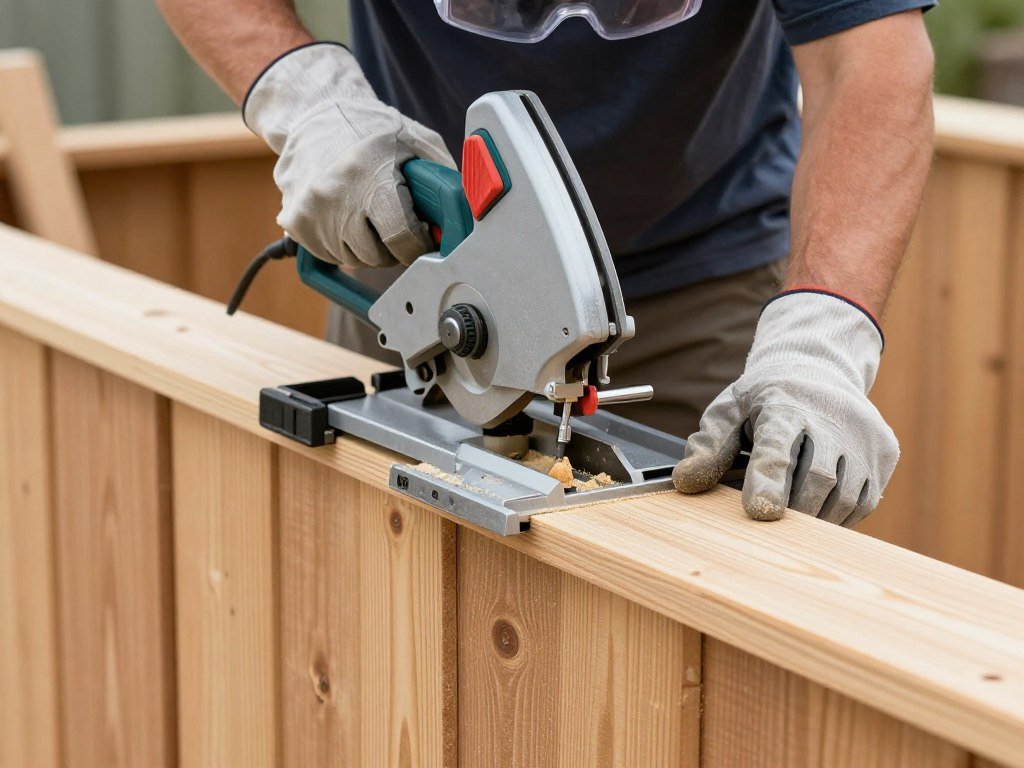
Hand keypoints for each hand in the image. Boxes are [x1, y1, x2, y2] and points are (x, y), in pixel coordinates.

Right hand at [244, 43, 454, 266]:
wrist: (313, 113)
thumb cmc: (371, 127)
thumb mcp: (417, 140)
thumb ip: (443, 180)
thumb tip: (462, 220)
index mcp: (370, 174)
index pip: (401, 237)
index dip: (418, 244)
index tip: (422, 237)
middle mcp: (336, 196)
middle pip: (378, 256)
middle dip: (394, 246)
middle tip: (395, 221)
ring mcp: (311, 213)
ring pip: (354, 260)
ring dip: (368, 247)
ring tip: (369, 213)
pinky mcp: (295, 223)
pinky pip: (331, 255)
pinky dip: (344, 244)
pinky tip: (346, 215)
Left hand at [672, 290, 898, 526]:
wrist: (820, 366)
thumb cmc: (767, 395)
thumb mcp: (730, 408)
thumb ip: (708, 444)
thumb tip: (686, 482)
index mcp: (785, 405)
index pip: (777, 446)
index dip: (769, 481)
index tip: (761, 512)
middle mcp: (832, 418)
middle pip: (817, 478)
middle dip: (793, 510)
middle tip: (773, 523)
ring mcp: (864, 437)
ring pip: (844, 496)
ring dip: (815, 518)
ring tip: (792, 513)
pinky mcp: (885, 452)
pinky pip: (864, 501)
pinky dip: (838, 516)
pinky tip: (819, 507)